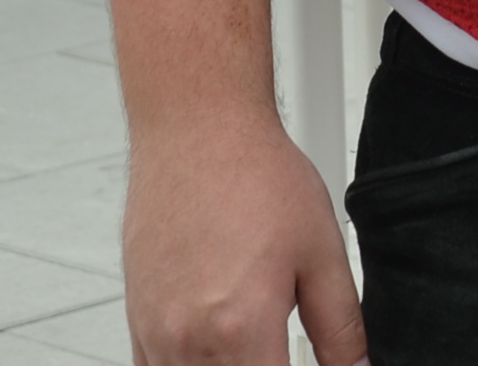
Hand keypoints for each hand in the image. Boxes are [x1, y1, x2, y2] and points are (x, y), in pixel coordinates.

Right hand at [121, 107, 362, 364]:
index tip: (314, 362)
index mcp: (241, 329)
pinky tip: (220, 346)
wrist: (198, 134)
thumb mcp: (323, 252)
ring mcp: (155, 335)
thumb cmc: (256, 178)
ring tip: (257, 342)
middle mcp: (187, 341)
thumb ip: (341, 326)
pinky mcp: (136, 323)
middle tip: (285, 348)